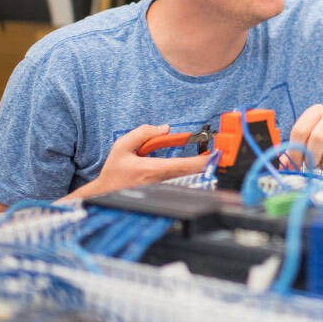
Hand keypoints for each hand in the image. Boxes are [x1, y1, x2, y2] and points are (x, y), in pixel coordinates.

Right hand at [79, 125, 215, 198]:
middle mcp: (162, 181)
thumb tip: (164, 128)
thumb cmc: (114, 172)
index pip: (184, 165)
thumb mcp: (122, 147)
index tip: (215, 155)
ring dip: (197, 168)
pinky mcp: (163, 193)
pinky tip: (194, 167)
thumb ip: (143, 133)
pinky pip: (180, 182)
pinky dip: (188, 174)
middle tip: (216, 154)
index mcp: (153, 169)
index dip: (202, 161)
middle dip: (205, 163)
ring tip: (207, 158)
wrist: (106, 193)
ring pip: (186, 178)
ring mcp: (163, 189)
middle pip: (190, 173)